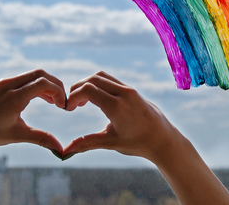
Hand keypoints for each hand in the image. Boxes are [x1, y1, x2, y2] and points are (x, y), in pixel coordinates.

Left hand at [0, 69, 66, 158]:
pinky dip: (29, 86)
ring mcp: (0, 82)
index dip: (58, 92)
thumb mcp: (18, 135)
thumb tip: (61, 150)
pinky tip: (31, 99)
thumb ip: (41, 138)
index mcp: (14, 97)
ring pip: (28, 76)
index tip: (62, 105)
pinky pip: (16, 80)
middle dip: (54, 85)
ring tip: (50, 101)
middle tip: (60, 100)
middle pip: (39, 74)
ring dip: (42, 85)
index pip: (44, 83)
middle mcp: (7, 85)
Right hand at [62, 71, 228, 204]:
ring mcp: (129, 89)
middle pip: (92, 79)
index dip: (73, 96)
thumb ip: (86, 143)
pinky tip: (95, 100)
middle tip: (72, 105)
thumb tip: (64, 152)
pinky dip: (98, 85)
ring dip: (88, 85)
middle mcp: (124, 93)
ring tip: (82, 102)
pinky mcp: (132, 90)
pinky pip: (110, 80)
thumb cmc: (138, 143)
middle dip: (77, 89)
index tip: (68, 109)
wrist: (164, 140)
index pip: (88, 89)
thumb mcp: (110, 142)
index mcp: (117, 106)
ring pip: (101, 76)